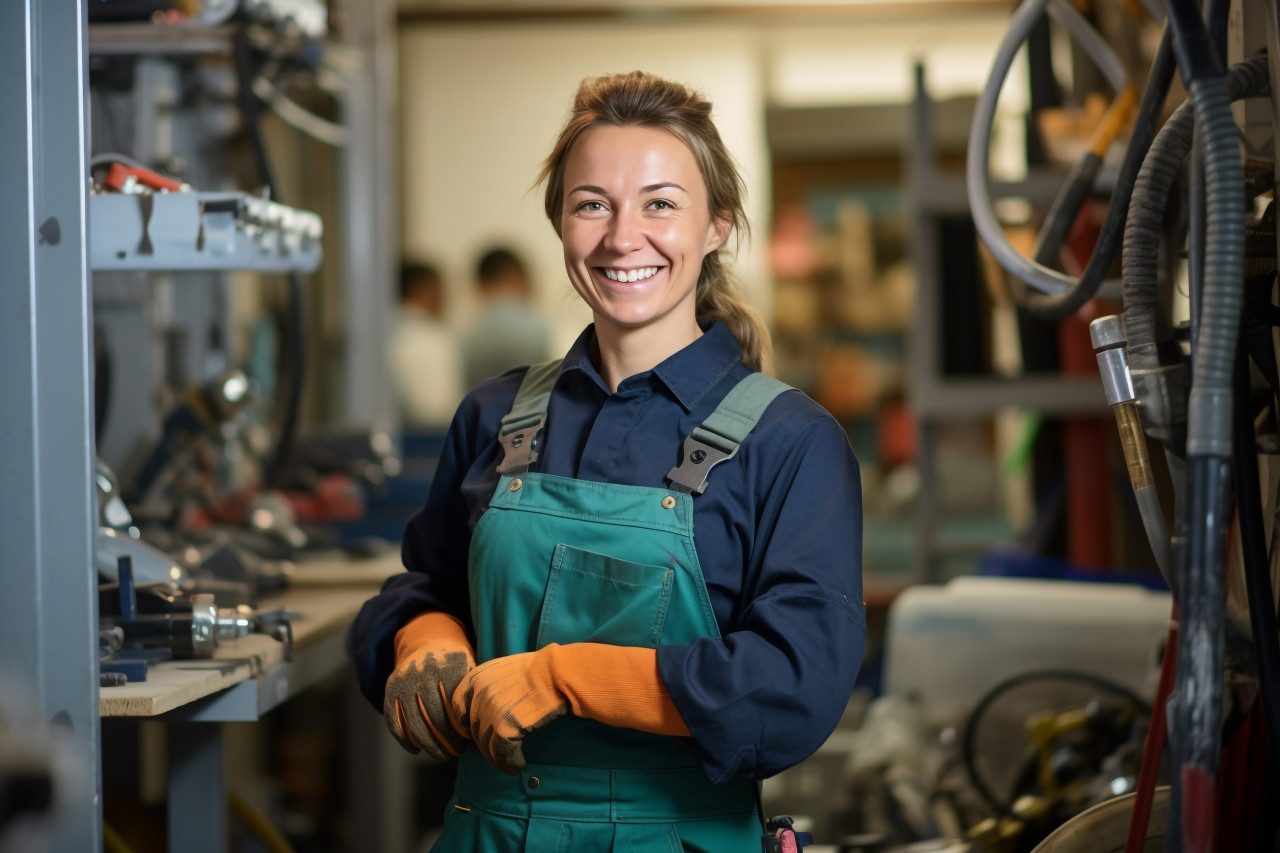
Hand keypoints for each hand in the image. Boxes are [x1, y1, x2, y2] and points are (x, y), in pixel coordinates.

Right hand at [383, 611, 474, 759]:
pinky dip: (404, 739)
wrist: (429, 639)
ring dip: (427, 745)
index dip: (460, 730)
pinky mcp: (390, 688)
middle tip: (456, 753)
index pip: (453, 708)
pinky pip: (394, 720)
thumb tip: (482, 729)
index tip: (468, 743)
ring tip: (441, 754)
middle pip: (433, 718)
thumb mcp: (470, 667)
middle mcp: (423, 672)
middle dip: (446, 741)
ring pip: (413, 722)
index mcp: (447, 666)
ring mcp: (404, 680)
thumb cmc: (457, 662)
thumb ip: (473, 692)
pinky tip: (416, 750)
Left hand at [452, 643, 689, 774]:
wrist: (561, 674)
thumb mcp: (506, 669)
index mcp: (477, 677)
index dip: (465, 723)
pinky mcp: (504, 728)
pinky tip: (518, 764)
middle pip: (472, 729)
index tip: (475, 734)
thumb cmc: (541, 671)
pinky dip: (509, 763)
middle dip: (482, 743)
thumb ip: (489, 685)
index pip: (456, 706)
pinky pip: (501, 753)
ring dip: (497, 758)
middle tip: (496, 751)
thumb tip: (482, 706)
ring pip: (485, 745)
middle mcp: (478, 693)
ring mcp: (490, 711)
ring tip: (509, 762)